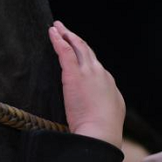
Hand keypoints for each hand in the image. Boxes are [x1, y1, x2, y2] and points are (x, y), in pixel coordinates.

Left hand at [49, 19, 125, 149]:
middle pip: (88, 52)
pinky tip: (52, 32)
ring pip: (77, 47)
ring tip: (58, 27)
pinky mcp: (74, 74)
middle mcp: (101, 74)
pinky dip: (58, 40)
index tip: (79, 54)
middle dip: (77, 40)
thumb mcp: (109, 118)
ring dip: (67, 35)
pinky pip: (64, 51)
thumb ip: (103, 109)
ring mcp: (88, 72)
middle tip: (67, 31)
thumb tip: (99, 112)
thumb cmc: (103, 133)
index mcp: (109, 85)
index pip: (96, 68)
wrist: (101, 134)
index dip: (87, 59)